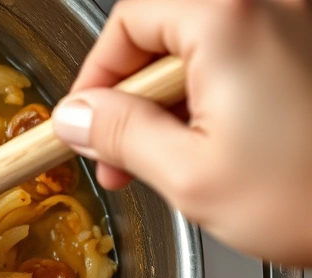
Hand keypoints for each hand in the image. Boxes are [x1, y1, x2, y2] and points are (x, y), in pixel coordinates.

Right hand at [51, 0, 311, 265]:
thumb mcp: (189, 176)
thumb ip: (119, 135)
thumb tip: (74, 116)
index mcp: (230, 21)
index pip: (129, 20)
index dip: (95, 75)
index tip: (84, 121)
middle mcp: (271, 8)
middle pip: (166, 32)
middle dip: (133, 96)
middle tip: (119, 155)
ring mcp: (298, 29)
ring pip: (202, 50)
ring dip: (172, 103)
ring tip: (166, 164)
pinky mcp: (310, 56)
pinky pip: (242, 60)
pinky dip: (214, 100)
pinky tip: (209, 151)